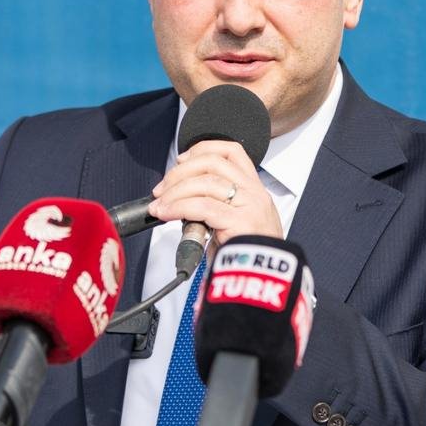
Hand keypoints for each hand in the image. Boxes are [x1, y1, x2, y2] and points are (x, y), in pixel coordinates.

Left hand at [147, 139, 282, 246]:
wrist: (265, 277)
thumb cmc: (248, 254)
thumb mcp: (234, 223)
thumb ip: (213, 207)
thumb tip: (179, 203)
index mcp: (254, 189)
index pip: (231, 151)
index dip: (203, 149)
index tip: (182, 160)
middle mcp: (254, 192)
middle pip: (213, 162)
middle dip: (180, 172)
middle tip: (162, 189)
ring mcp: (249, 205)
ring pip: (205, 182)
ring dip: (174, 191)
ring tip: (159, 205)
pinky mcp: (240, 221)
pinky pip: (201, 206)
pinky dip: (177, 207)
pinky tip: (166, 213)